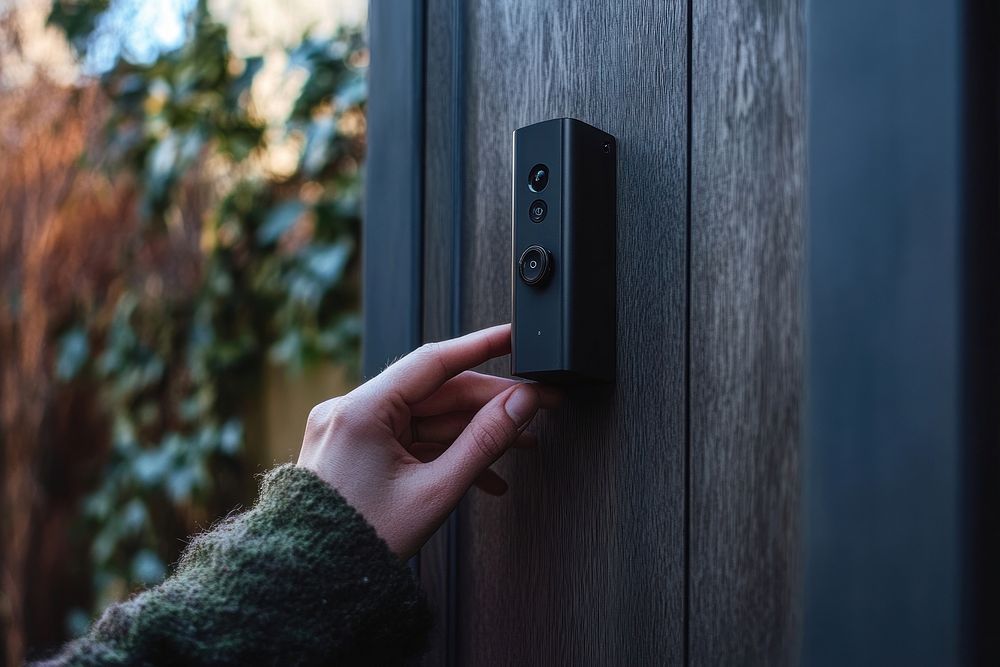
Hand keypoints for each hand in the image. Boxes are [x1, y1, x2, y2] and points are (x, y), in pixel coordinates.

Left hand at [297, 323, 557, 558]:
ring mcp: (351, 430)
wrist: (314, 584)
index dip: (481, 346)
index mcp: (360, 411)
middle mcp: (349, 411)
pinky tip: (483, 473)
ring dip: (473, 432)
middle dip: (490, 403)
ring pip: (427, 418)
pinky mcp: (355, 449)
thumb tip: (522, 402)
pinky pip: (410, 439)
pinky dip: (445, 452)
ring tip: (520, 446)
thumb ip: (484, 442)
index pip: (433, 361)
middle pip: (436, 393)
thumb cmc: (360, 544)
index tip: (514, 336)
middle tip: (537, 405)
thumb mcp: (435, 491)